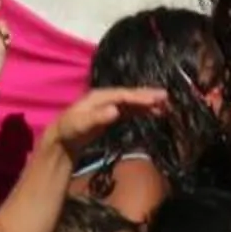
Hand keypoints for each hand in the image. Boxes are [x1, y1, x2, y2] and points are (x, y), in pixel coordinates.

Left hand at [48, 83, 165, 154]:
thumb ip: (98, 117)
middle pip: (130, 94)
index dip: (139, 96)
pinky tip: (154, 112)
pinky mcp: (112, 113)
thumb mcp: (82, 124)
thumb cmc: (71, 129)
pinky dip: (143, 109)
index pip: (123, 94)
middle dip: (148, 95)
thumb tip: (116, 110)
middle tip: (167, 97)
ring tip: (166, 106)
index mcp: (100, 96)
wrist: (64, 137)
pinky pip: (131, 109)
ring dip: (148, 103)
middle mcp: (106, 97)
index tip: (155, 99)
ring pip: (132, 101)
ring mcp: (110, 104)